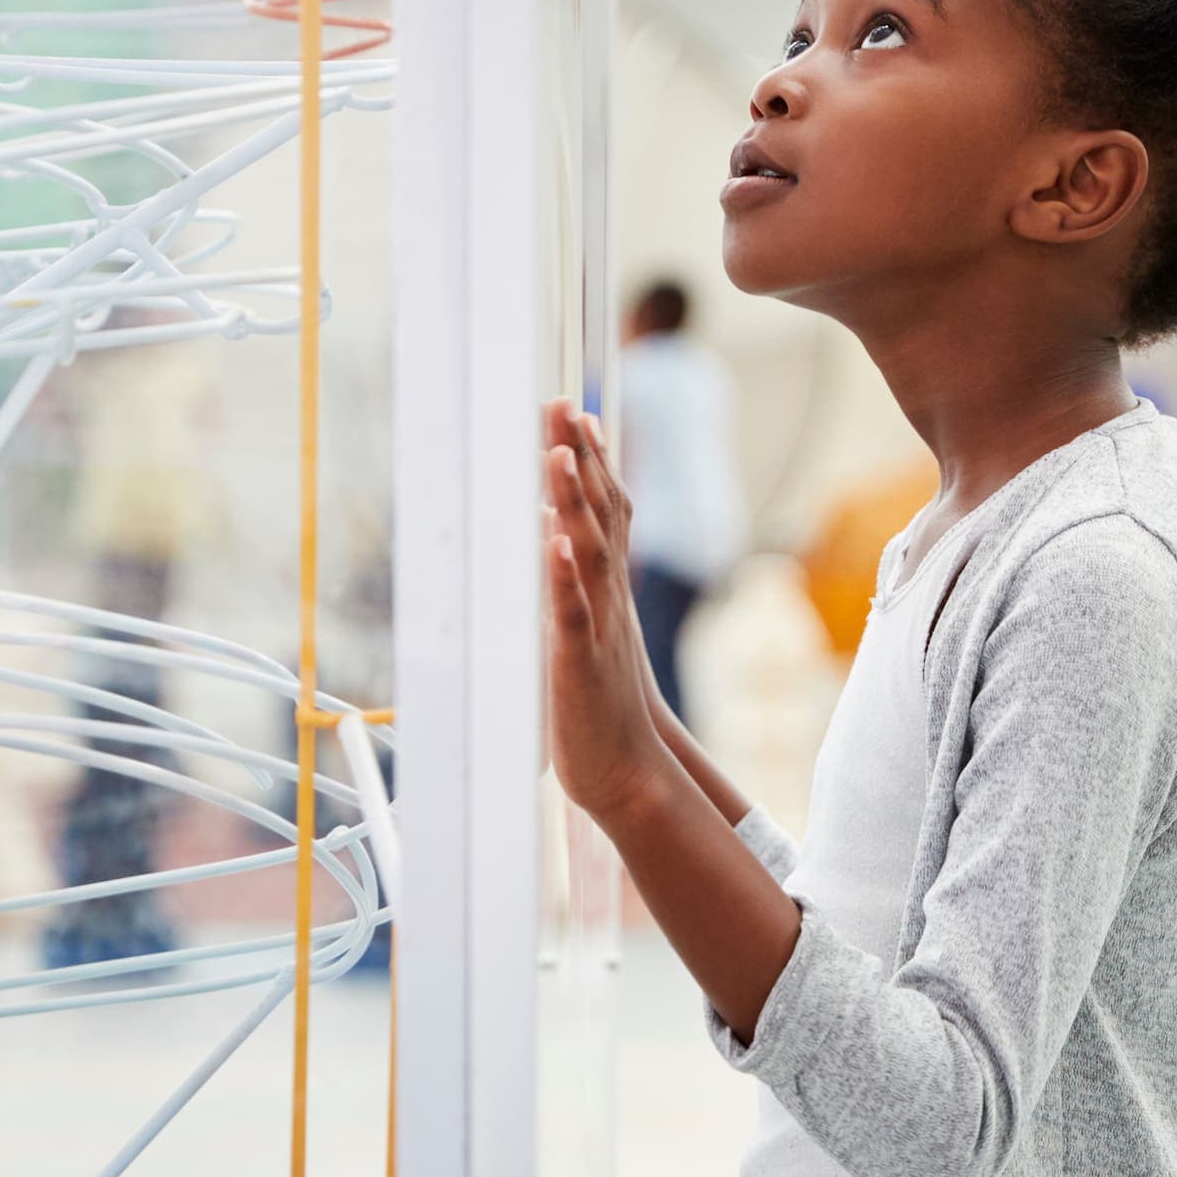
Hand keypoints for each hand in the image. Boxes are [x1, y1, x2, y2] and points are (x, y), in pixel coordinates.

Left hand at [542, 398, 670, 824]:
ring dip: (575, 503)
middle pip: (600, 517)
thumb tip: (549, 529)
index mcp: (608, 590)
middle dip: (581, 460)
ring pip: (589, 555)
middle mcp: (608, 599)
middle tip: (564, 406)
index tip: (576, 413)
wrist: (627, 770)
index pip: (606, 513)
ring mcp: (597, 628)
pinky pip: (573, 616)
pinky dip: (564, 579)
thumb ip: (572, 583)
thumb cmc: (601, 700)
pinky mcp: (579, 664)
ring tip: (560, 454)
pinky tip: (554, 543)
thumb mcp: (585, 629)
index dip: (593, 462)